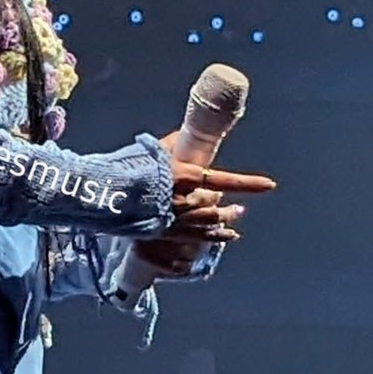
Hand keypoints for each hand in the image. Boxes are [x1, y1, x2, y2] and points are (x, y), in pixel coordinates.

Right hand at [136, 134, 277, 268]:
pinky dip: (217, 236)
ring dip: (225, 218)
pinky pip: (199, 237)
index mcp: (183, 176)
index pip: (224, 179)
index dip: (248, 183)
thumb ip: (170, 146)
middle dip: (225, 204)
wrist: (104, 195)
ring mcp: (177, 217)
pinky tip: (230, 236)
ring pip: (210, 220)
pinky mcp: (167, 232)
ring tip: (236, 216)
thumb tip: (181, 136)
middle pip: (215, 202)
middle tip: (238, 207)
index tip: (268, 185)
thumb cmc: (126, 170)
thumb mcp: (150, 152)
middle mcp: (185, 199)